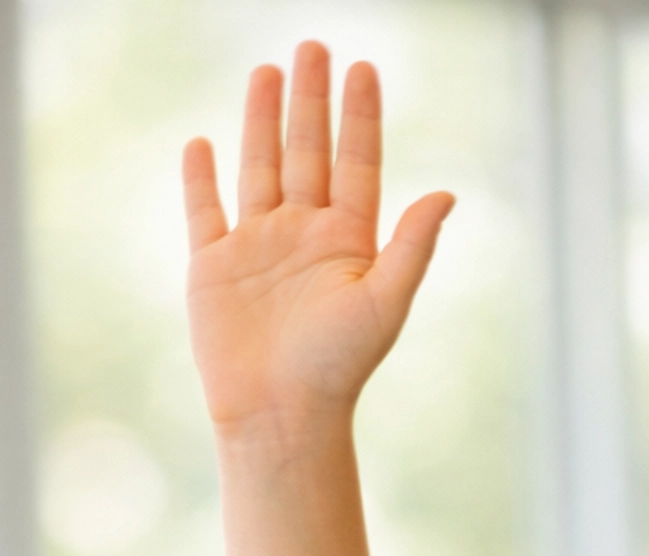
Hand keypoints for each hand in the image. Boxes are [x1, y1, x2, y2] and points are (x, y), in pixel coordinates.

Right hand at [183, 42, 453, 437]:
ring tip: (267, 71)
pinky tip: (202, 143)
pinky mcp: (213, 267)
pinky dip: (200, 178)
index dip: (360, 118)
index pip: (356, 164)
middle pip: (308, 153)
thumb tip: (448, 193)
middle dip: (311, 101)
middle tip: (314, 47)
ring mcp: (257, 248)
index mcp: (348, 243)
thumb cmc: (338, 369)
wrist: (281, 415)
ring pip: (260, 167)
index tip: (363, 68)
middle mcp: (303, 237)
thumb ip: (412, 246)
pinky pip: (205, 211)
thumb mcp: (384, 302)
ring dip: (263, 121)